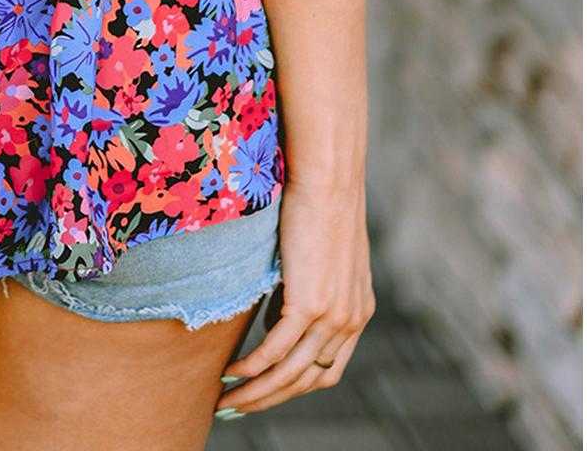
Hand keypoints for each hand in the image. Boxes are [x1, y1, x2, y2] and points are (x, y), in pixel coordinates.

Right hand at [215, 179, 375, 418]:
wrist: (328, 179)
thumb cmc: (319, 204)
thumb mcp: (321, 256)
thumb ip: (306, 291)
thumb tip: (277, 318)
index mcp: (357, 312)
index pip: (328, 369)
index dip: (295, 387)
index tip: (266, 391)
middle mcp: (350, 320)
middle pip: (308, 380)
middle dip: (272, 398)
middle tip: (239, 407)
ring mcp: (332, 315)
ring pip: (291, 373)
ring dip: (257, 392)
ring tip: (228, 399)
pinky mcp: (310, 303)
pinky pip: (276, 349)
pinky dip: (252, 366)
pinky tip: (232, 372)